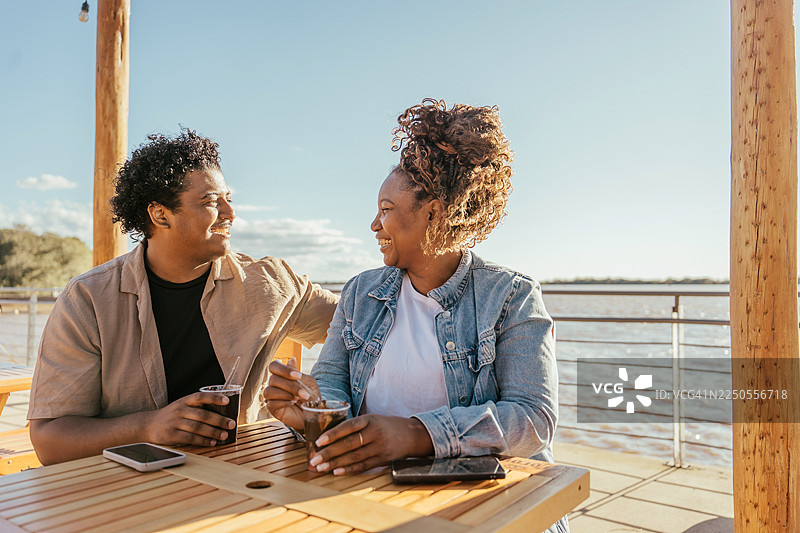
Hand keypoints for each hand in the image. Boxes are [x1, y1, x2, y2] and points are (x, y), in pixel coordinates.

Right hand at [144, 392, 235, 446]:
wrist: (148, 425)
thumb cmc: (172, 415)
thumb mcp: (181, 405)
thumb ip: (197, 407)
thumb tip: (222, 413)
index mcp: (184, 400)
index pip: (201, 396)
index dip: (214, 398)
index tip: (227, 400)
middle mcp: (180, 410)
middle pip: (202, 415)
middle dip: (219, 420)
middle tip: (231, 424)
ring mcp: (175, 422)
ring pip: (198, 427)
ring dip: (213, 432)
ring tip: (224, 435)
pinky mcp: (171, 435)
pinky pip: (190, 438)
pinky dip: (203, 441)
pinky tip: (211, 442)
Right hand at [263, 357, 320, 429]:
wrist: (313, 413)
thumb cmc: (311, 397)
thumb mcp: (309, 383)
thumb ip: (299, 374)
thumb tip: (292, 359)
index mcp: (283, 375)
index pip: (274, 366)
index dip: (284, 370)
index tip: (298, 376)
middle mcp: (275, 384)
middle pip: (273, 379)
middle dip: (290, 386)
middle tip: (303, 393)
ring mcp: (272, 396)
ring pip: (269, 391)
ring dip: (286, 394)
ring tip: (297, 399)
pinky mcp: (272, 408)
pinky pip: (271, 403)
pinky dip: (283, 402)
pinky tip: (292, 403)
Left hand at [307, 414, 434, 474]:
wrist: (412, 435)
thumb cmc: (386, 426)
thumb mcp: (373, 419)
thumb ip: (356, 426)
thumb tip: (329, 435)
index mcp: (370, 420)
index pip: (349, 426)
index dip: (333, 434)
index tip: (318, 441)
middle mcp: (375, 433)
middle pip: (349, 444)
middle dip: (330, 452)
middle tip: (314, 459)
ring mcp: (380, 448)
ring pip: (354, 457)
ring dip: (335, 463)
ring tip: (321, 467)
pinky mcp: (382, 460)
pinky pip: (363, 466)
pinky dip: (349, 470)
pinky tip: (336, 472)